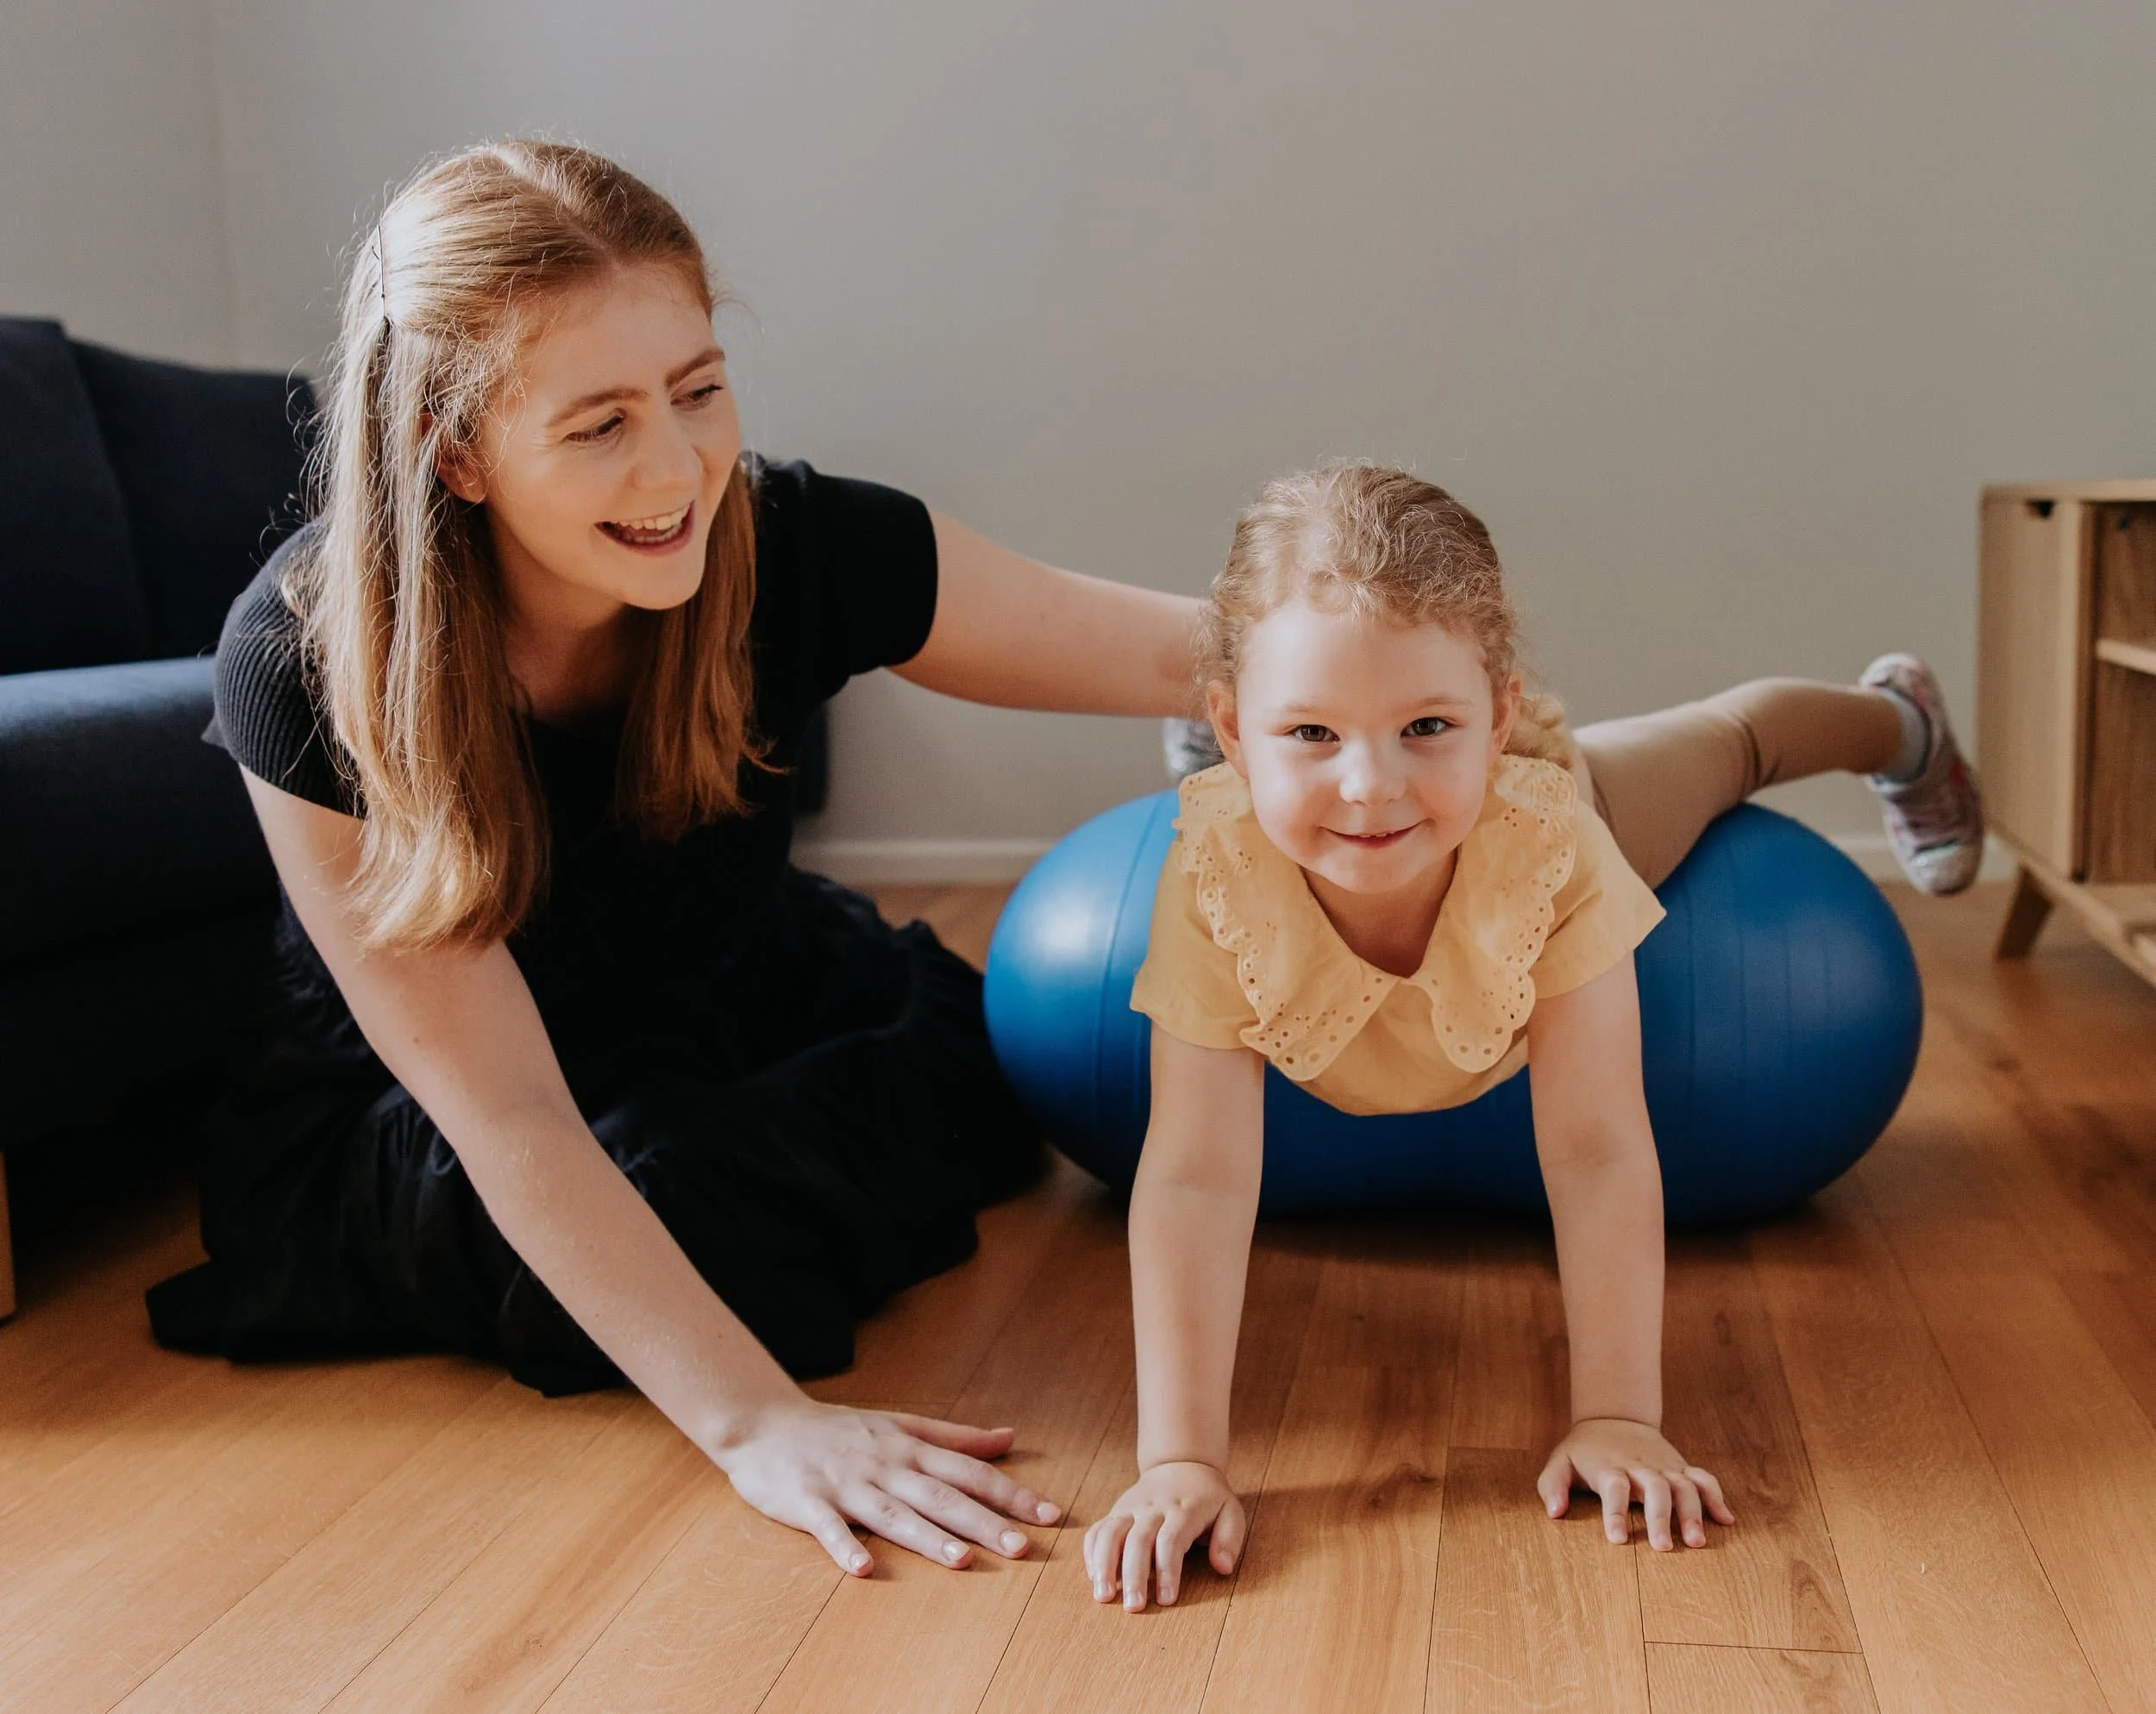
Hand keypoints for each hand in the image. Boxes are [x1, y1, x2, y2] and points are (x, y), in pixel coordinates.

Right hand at [713, 1398, 1061, 1573]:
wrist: (765, 1422)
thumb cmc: (839, 1429)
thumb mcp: (901, 1424)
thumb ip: (956, 1437)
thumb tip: (1010, 1437)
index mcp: (910, 1448)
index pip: (970, 1472)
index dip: (1010, 1493)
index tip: (1049, 1515)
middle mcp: (885, 1465)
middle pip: (940, 1496)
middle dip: (983, 1522)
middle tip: (1021, 1548)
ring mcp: (847, 1484)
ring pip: (893, 1513)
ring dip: (928, 1537)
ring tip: (962, 1560)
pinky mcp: (808, 1501)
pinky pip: (829, 1527)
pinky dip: (845, 1547)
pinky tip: (864, 1569)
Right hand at [1084, 1460, 1245, 1611]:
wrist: (1181, 1464)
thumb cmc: (1208, 1498)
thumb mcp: (1230, 1511)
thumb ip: (1229, 1539)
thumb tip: (1223, 1568)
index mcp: (1183, 1510)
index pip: (1171, 1540)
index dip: (1168, 1570)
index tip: (1166, 1599)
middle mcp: (1153, 1508)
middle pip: (1138, 1540)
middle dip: (1134, 1575)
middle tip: (1133, 1607)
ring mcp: (1131, 1508)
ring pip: (1111, 1533)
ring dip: (1105, 1564)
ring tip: (1103, 1596)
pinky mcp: (1116, 1511)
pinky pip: (1098, 1530)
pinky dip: (1091, 1553)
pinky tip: (1093, 1577)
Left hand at [1538, 1417, 1734, 1549]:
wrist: (1614, 1417)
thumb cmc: (1585, 1451)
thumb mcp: (1560, 1462)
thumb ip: (1552, 1486)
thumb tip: (1555, 1512)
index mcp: (1610, 1467)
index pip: (1614, 1487)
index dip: (1614, 1512)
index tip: (1617, 1539)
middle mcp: (1640, 1466)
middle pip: (1655, 1488)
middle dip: (1660, 1517)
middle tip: (1664, 1547)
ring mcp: (1664, 1466)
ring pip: (1683, 1485)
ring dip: (1692, 1512)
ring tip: (1697, 1542)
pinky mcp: (1681, 1467)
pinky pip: (1703, 1479)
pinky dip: (1716, 1497)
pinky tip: (1726, 1520)